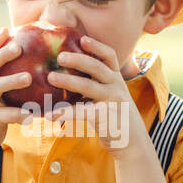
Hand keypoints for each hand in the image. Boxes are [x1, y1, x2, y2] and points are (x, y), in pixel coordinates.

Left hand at [49, 36, 145, 157]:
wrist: (132, 144)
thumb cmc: (115, 118)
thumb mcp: (110, 97)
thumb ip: (96, 85)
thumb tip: (68, 76)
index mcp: (116, 79)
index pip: (109, 56)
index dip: (96, 46)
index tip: (81, 38)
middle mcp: (116, 87)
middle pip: (97, 67)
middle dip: (78, 59)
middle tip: (60, 56)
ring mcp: (112, 102)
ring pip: (89, 87)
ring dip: (68, 81)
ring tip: (50, 77)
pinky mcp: (106, 118)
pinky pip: (82, 113)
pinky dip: (65, 113)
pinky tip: (50, 115)